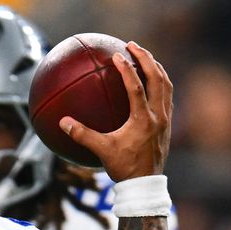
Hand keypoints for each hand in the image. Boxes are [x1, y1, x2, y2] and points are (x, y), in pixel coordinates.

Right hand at [59, 41, 172, 181]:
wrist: (145, 184)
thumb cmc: (123, 167)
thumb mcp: (101, 150)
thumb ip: (82, 135)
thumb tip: (62, 122)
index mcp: (143, 119)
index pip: (136, 87)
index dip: (127, 69)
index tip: (117, 55)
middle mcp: (158, 115)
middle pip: (158, 78)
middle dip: (146, 58)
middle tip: (133, 45)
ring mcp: (166, 119)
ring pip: (166, 85)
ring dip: (156, 68)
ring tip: (144, 57)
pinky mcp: (168, 123)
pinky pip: (167, 96)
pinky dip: (160, 83)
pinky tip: (150, 81)